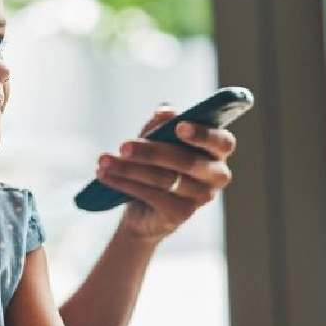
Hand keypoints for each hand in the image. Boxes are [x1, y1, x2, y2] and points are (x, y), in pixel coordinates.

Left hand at [95, 105, 235, 242]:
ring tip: (103, 160)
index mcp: (217, 151)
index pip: (222, 142)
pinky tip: (105, 175)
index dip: (202, 134)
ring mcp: (201, 197)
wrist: (144, 207)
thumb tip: (166, 111)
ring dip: (129, 168)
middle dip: (151, 152)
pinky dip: (125, 183)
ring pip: (164, 179)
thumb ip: (162, 124)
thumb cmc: (156, 163)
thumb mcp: (156, 138)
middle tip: (122, 146)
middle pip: (186, 162)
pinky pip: (152, 195)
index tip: (178, 127)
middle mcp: (216, 175)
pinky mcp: (181, 214)